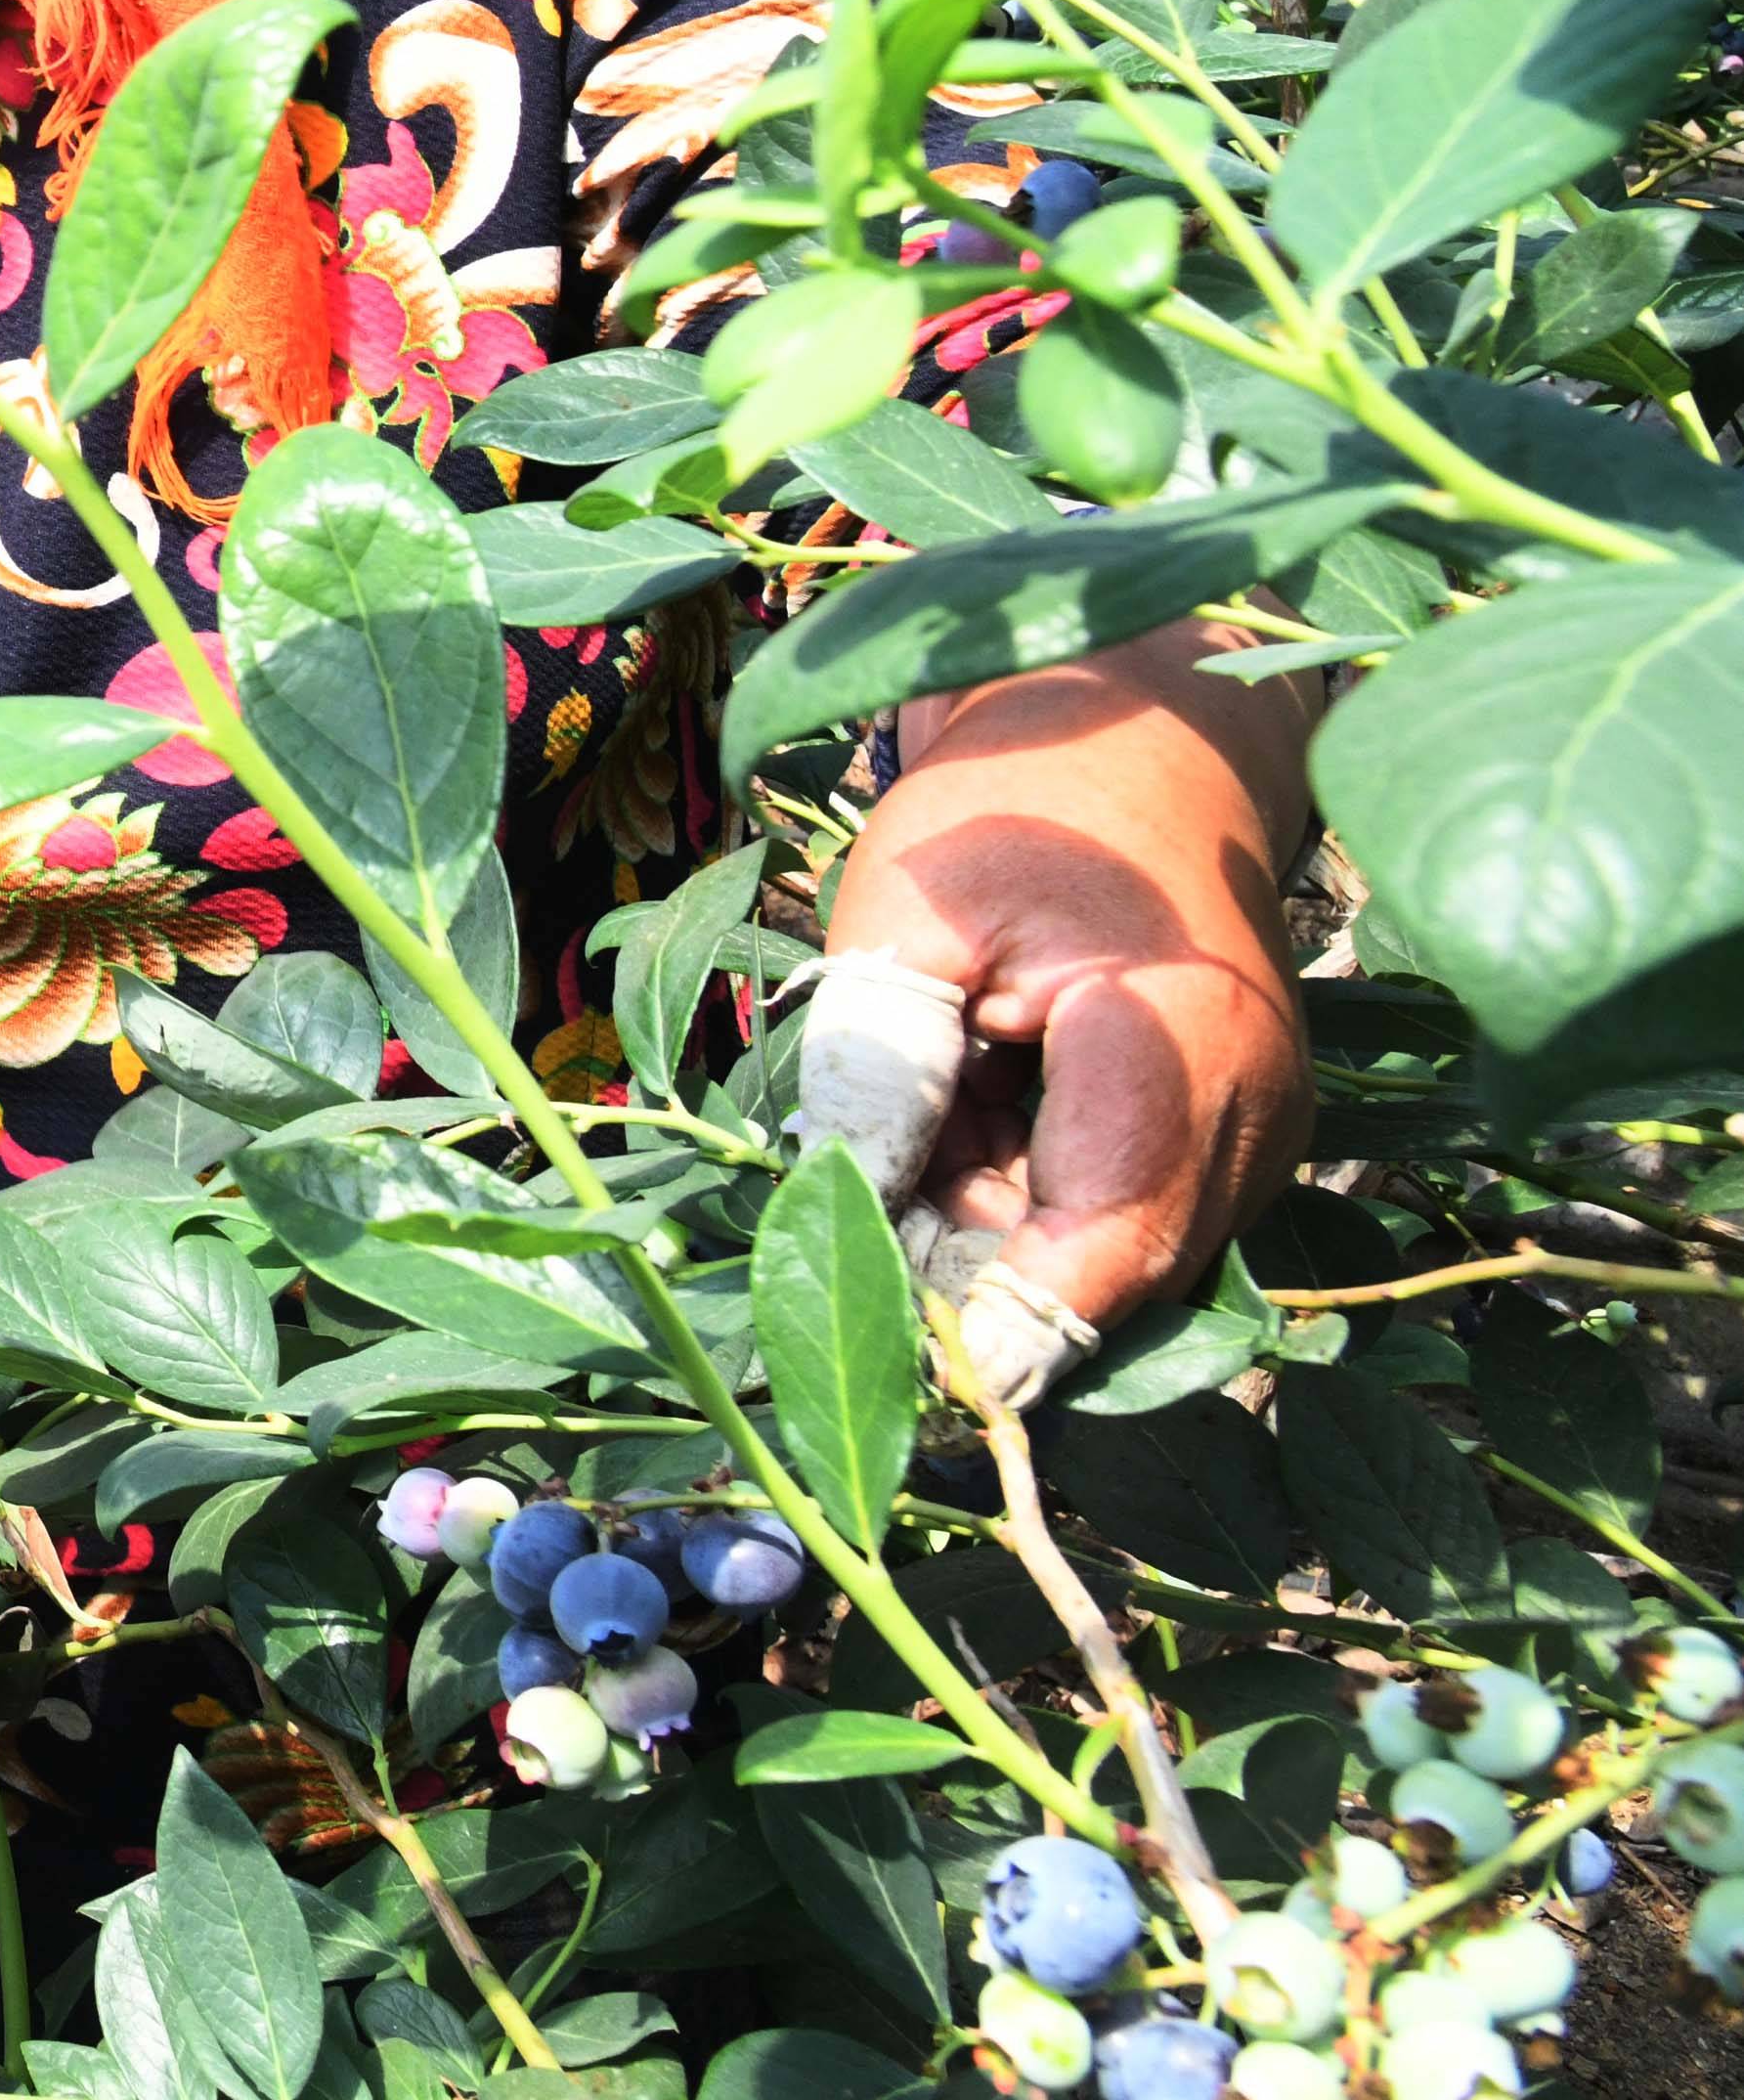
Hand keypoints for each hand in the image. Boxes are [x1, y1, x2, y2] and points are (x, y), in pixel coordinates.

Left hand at [846, 618, 1317, 1338]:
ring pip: (1090, 1251)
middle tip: (884, 1135)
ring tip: (953, 1070)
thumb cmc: (1021, 803)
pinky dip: (1028, 1177)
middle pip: (1085, 1274)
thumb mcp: (908, 912)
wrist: (1144, 736)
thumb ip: (878, 1066)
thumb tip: (846, 1216)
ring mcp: (1254, 1140)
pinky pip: (1114, 1209)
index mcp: (1181, 1057)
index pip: (1094, 1259)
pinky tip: (995, 1080)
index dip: (988, 1332)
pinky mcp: (1233, 1142)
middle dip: (962, 1248)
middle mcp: (1249, 1124)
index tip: (888, 1362)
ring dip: (987, 1205)